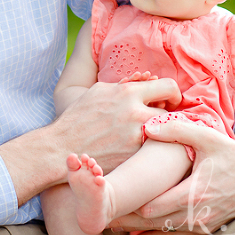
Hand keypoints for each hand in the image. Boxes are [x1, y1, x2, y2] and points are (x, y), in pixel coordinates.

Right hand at [0, 78, 180, 205]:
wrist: (62, 146)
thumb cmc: (79, 116)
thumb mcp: (99, 91)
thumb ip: (125, 85)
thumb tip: (147, 78)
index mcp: (127, 92)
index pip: (169, 87)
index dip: (173, 94)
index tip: (169, 101)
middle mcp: (135, 112)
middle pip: (170, 112)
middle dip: (166, 115)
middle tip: (160, 120)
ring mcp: (135, 136)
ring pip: (164, 132)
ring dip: (160, 133)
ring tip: (150, 135)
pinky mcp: (133, 155)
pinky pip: (153, 149)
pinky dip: (150, 148)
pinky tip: (142, 149)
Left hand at [106, 119, 234, 234]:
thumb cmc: (231, 154)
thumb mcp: (207, 138)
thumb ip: (177, 131)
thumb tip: (149, 126)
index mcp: (195, 192)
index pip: (154, 206)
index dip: (131, 205)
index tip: (110, 198)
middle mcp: (197, 213)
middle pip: (153, 223)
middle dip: (128, 219)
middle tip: (102, 214)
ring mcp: (201, 224)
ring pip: (162, 233)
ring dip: (138, 230)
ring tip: (112, 225)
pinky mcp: (204, 229)